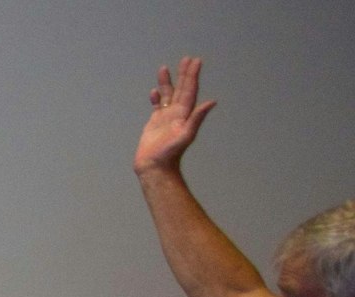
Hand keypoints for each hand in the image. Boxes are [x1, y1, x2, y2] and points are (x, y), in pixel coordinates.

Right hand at [134, 57, 216, 175]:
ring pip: (167, 95)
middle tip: (187, 59)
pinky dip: (156, 97)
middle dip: (183, 74)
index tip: (195, 62)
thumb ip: (197, 118)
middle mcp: (177, 113)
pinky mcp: (155, 123)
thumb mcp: (185, 135)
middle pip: (181, 89)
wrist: (155, 166)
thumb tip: (212, 102)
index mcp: (184, 113)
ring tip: (165, 68)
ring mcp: (165, 117)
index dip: (192, 76)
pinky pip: (156, 106)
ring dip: (167, 82)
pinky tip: (154, 91)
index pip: (189, 90)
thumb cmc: (169, 153)